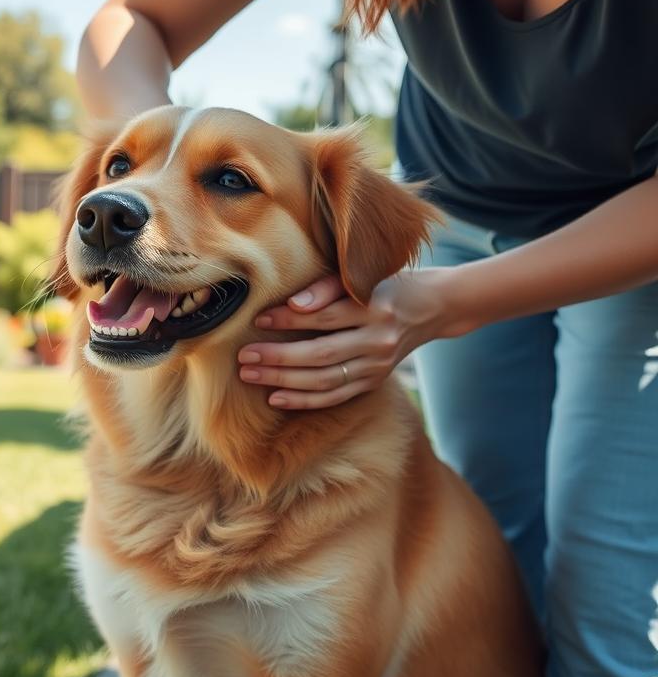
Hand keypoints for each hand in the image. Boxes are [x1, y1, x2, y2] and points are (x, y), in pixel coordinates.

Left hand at [237, 269, 464, 409]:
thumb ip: (325, 288)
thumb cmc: (386, 285)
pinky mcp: (375, 382)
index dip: (288, 319)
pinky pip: (336, 397)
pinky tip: (276, 398)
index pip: (323, 317)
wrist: (432, 307)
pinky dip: (305, 400)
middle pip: (320, 355)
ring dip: (284, 381)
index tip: (258, 319)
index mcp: (375, 309)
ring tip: (250, 375)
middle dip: (278, 358)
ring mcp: (378, 366)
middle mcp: (379, 341)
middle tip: (244, 356)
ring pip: (325, 380)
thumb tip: (292, 305)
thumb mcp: (361, 277)